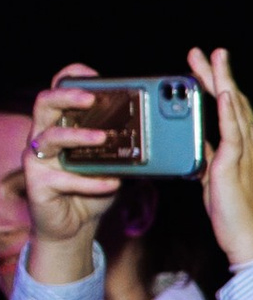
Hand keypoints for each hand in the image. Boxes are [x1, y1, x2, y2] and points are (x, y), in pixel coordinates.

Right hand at [22, 68, 121, 280]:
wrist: (74, 225)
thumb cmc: (93, 187)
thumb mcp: (116, 163)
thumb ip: (130, 147)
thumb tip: (167, 134)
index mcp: (62, 125)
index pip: (58, 91)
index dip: (70, 79)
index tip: (91, 74)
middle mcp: (44, 136)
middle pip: (45, 104)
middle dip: (67, 96)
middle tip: (91, 98)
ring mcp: (38, 160)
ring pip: (49, 137)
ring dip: (78, 136)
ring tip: (103, 138)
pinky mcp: (38, 184)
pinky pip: (62, 179)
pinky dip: (90, 181)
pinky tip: (112, 183)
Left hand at [188, 47, 252, 266]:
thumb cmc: (239, 220)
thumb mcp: (216, 184)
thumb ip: (209, 161)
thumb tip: (198, 146)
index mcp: (248, 152)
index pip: (232, 112)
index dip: (220, 88)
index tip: (208, 68)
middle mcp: (252, 148)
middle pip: (233, 104)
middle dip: (219, 76)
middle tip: (206, 52)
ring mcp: (246, 155)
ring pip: (233, 111)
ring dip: (221, 82)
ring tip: (209, 60)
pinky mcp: (235, 166)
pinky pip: (232, 132)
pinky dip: (227, 111)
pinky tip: (222, 93)